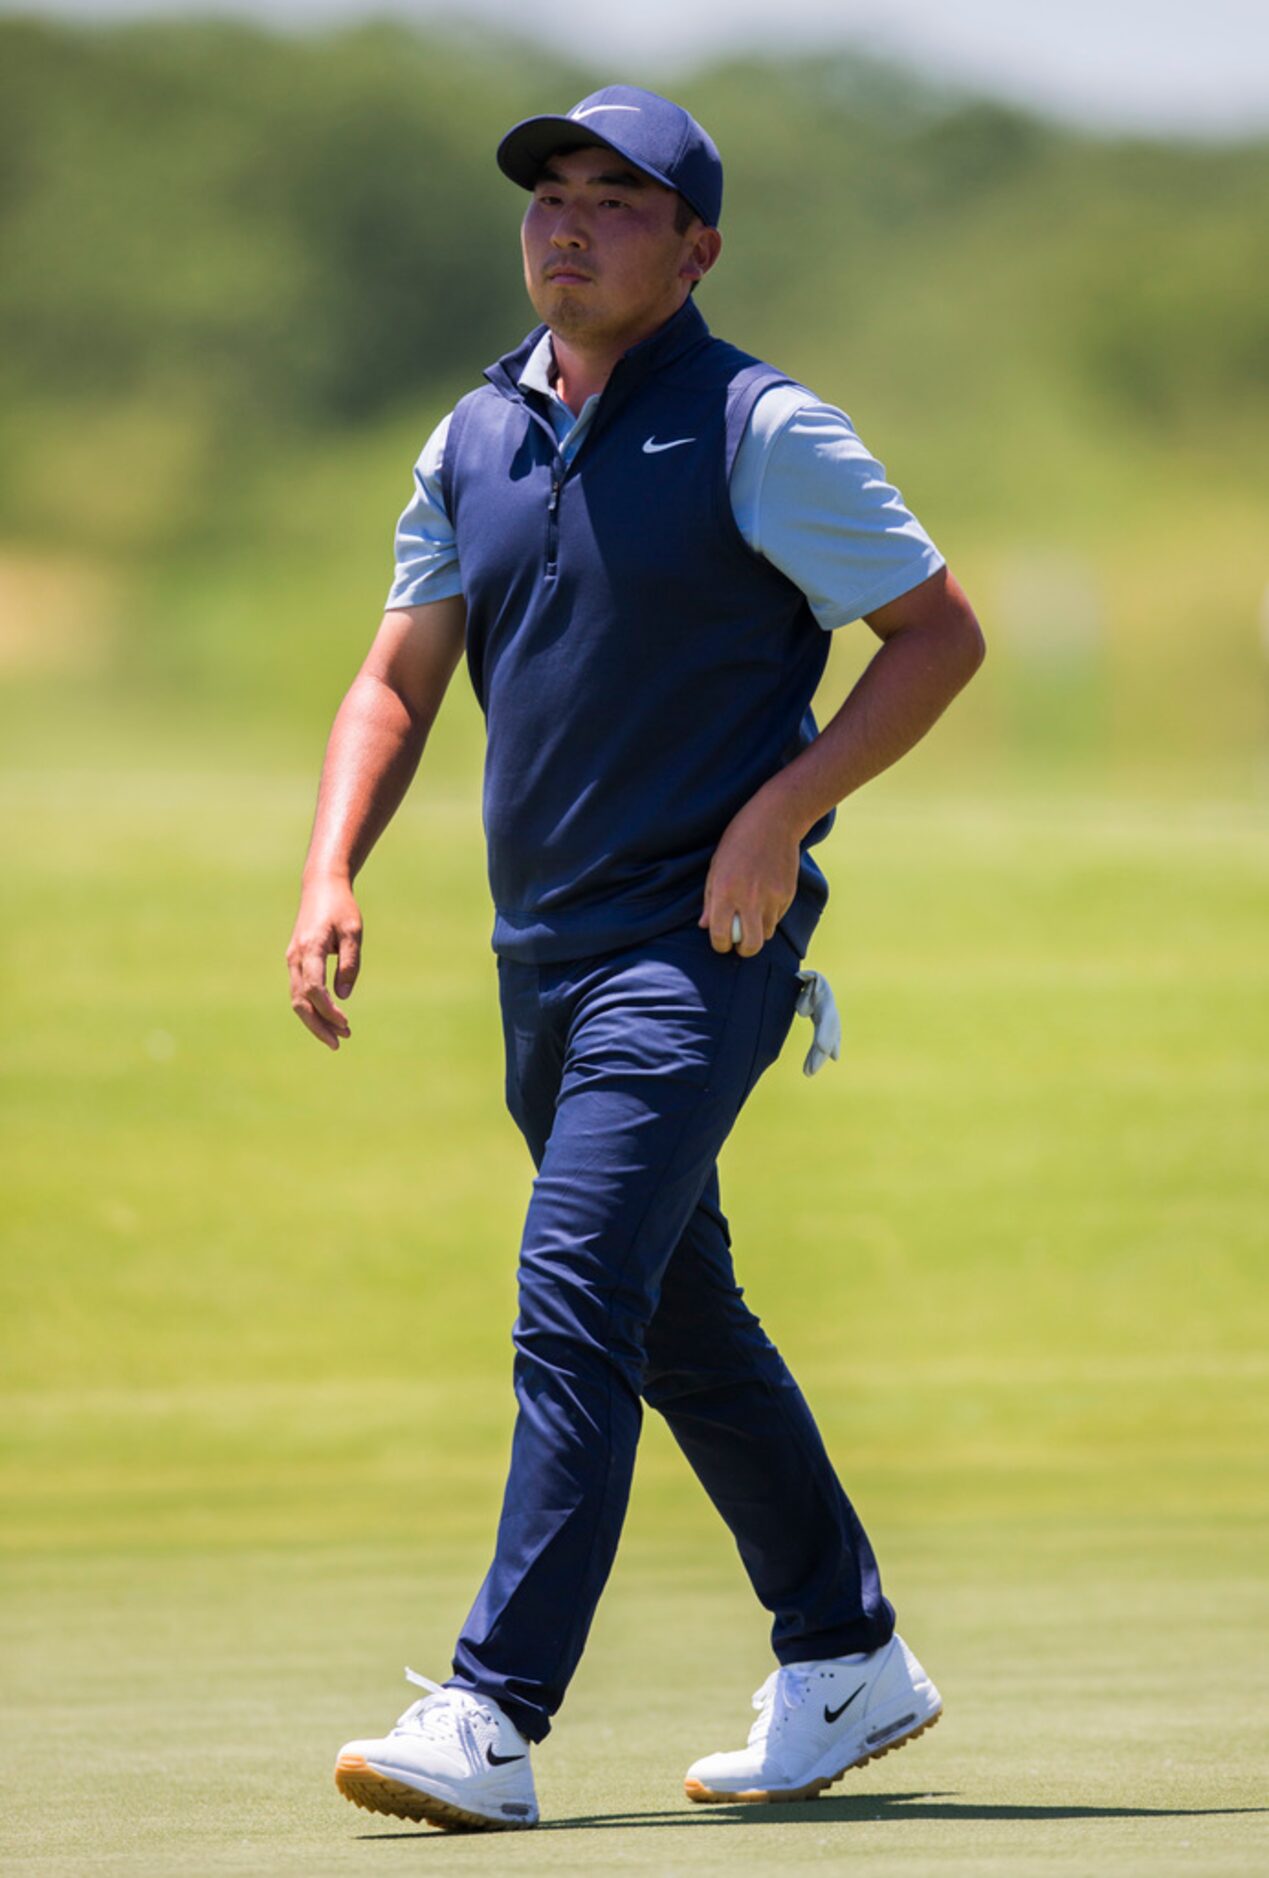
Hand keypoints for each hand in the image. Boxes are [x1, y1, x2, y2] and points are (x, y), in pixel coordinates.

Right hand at [286, 874, 361, 1048]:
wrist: (321, 887)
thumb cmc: (341, 908)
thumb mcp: (353, 932)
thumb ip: (349, 963)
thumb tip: (343, 996)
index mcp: (310, 948)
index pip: (314, 988)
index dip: (328, 1010)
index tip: (345, 1023)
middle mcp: (296, 957)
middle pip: (301, 1001)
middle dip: (318, 1025)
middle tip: (339, 1042)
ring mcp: (293, 960)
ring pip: (297, 999)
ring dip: (315, 1020)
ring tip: (337, 1037)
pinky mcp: (296, 961)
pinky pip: (299, 991)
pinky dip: (311, 1009)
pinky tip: (327, 1019)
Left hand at [699, 791, 800, 957]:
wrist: (775, 820)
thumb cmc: (738, 840)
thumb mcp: (716, 866)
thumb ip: (710, 900)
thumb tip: (705, 925)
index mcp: (725, 892)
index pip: (721, 936)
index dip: (720, 945)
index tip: (721, 942)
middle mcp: (749, 900)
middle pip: (750, 946)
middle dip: (743, 950)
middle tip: (739, 943)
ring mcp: (772, 898)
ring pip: (766, 933)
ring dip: (757, 930)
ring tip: (751, 913)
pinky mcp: (787, 895)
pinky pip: (778, 917)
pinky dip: (770, 914)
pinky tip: (765, 894)